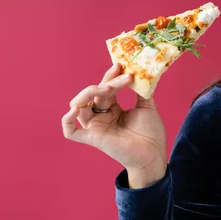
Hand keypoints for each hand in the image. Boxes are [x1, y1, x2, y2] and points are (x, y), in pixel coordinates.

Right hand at [61, 63, 167, 185]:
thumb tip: (141, 72)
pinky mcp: (92, 138)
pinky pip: (71, 131)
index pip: (106, 88)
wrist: (153, 154)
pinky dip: (67, 120)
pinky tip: (76, 109)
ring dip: (89, 93)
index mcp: (112, 108)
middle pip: (95, 94)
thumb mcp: (147, 106)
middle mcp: (101, 116)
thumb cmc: (150, 133)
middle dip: (107, 82)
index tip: (121, 65)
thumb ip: (141, 90)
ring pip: (80, 106)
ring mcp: (95, 127)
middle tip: (123, 75)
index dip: (111, 76)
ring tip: (108, 87)